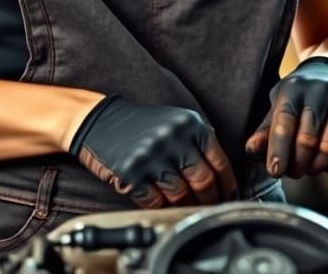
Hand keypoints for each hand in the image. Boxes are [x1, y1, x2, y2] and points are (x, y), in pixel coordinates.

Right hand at [69, 96, 238, 208]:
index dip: (228, 184)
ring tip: (186, 206)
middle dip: (209, 199)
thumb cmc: (140, 124)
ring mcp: (152, 156)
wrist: (98, 120)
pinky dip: (161, 206)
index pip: (219, 161)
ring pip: (181, 195)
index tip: (229, 196)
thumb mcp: (173, 120)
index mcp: (188, 123)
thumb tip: (224, 175)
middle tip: (209, 207)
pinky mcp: (132, 173)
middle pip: (203, 181)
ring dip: (185, 205)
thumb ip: (197, 140)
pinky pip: (156, 202)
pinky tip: (162, 203)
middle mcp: (173, 137)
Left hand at [245, 58, 327, 177]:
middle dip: (297, 164)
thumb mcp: (280, 102)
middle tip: (293, 172)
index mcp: (294, 87)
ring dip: (317, 167)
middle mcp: (321, 89)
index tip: (275, 170)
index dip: (278, 151)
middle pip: (307, 141)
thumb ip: (266, 128)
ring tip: (310, 167)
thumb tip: (251, 150)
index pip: (284, 123)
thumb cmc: (302, 94)